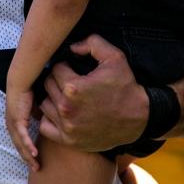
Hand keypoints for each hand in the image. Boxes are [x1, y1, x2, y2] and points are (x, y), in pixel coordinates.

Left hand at [5, 86, 39, 170]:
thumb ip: (38, 116)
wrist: (21, 82)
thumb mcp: (35, 108)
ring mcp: (13, 124)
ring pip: (21, 144)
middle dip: (28, 159)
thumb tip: (44, 121)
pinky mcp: (17, 120)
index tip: (35, 160)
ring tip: (36, 165)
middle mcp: (11, 126)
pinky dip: (28, 145)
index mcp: (14, 123)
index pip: (20, 142)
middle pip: (19, 147)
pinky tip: (34, 154)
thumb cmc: (27, 92)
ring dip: (28, 156)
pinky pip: (23, 136)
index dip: (27, 152)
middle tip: (36, 168)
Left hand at [38, 34, 147, 151]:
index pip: (55, 69)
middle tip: (70, 81)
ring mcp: (67, 126)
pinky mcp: (69, 140)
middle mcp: (67, 108)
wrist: (139, 118)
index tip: (73, 69)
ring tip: (67, 96)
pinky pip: (45, 126)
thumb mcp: (115, 57)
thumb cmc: (126, 87)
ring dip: (53, 98)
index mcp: (74, 88)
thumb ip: (92, 43)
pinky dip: (50, 119)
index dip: (64, 66)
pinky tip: (62, 113)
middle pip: (48, 85)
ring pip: (44, 104)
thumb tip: (72, 47)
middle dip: (57, 80)